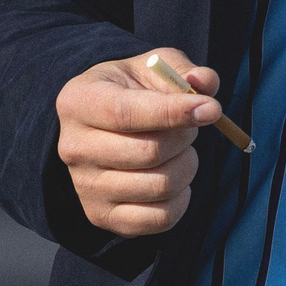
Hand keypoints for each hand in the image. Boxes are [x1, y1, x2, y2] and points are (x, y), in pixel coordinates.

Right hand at [55, 50, 222, 236]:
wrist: (102, 126)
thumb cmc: (131, 91)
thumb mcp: (152, 67)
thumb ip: (182, 69)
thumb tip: (206, 84)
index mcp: (78, 102)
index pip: (125, 113)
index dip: (173, 112)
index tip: (211, 108)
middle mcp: (73, 147)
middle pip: (148, 152)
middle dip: (185, 137)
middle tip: (189, 127)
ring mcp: (85, 187)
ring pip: (160, 185)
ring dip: (187, 165)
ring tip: (181, 151)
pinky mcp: (102, 216)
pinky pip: (160, 218)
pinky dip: (182, 199)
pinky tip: (176, 177)